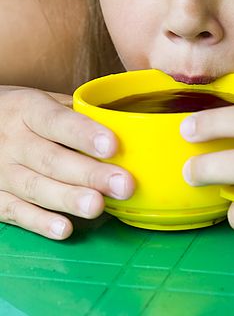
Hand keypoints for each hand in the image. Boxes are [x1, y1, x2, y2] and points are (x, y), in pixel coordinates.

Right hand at [0, 86, 133, 238]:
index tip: (113, 145)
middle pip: (52, 159)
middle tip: (123, 184)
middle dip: (89, 173)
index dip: (85, 134)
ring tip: (97, 206)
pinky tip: (64, 228)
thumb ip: (78, 113)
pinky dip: (39, 222)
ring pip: (35, 187)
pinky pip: (15, 212)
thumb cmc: (23, 113)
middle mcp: (12, 140)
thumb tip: (127, 126)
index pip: (58, 122)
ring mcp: (0, 171)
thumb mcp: (44, 100)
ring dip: (69, 199)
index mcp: (27, 109)